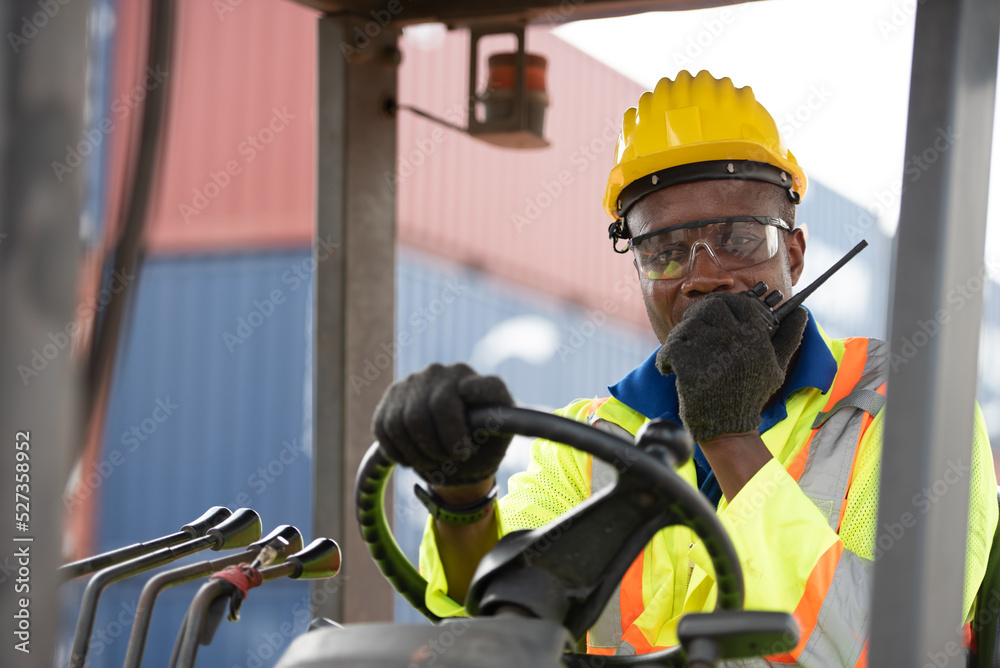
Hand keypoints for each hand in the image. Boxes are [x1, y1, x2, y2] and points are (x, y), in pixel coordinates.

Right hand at [372, 363, 514, 487]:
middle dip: (435, 448)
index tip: (465, 450)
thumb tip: (468, 390)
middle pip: (423, 414)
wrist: (461, 453)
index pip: (458, 396)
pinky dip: (397, 451)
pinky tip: (414, 456)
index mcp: (473, 380)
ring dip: (416, 453)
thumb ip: (498, 413)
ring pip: (398, 423)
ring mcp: (414, 382)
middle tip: (448, 460)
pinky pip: (383, 427)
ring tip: (432, 460)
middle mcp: (442, 373)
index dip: (454, 430)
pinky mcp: (392, 396)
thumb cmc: (485, 444)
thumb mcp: (502, 434)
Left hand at [655, 292, 807, 442]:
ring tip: (682, 349)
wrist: (729, 428)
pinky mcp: (689, 367)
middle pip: (711, 306)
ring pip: (687, 325)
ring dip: (680, 335)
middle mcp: (733, 340)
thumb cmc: (752, 394)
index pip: (739, 302)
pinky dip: (664, 357)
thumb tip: (803, 313)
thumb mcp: (778, 367)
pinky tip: (669, 367)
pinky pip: (670, 347)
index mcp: (755, 337)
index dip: (725, 304)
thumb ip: (790, 337)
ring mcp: (709, 353)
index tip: (717, 314)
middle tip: (695, 326)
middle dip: (699, 313)